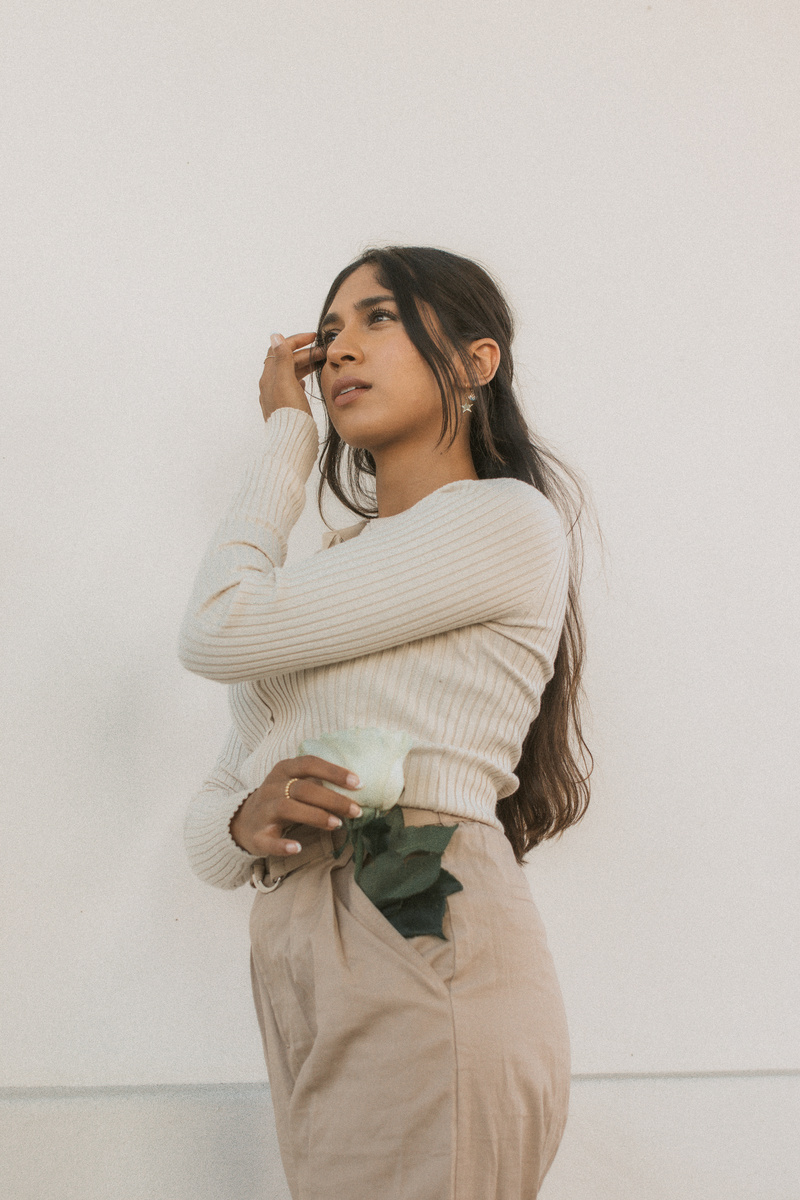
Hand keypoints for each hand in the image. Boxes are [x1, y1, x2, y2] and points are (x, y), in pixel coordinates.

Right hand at [229, 755, 362, 856]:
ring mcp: (263, 811)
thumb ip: (319, 784)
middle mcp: (272, 787)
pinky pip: (269, 840)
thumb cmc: (280, 799)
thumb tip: (358, 789)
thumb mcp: (294, 784)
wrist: (243, 821)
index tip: (358, 783)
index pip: (309, 764)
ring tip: (337, 824)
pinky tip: (297, 847)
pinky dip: (282, 844)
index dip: (334, 772)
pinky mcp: (257, 836)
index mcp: (283, 770)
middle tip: (356, 810)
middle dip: (332, 799)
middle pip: (302, 788)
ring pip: (287, 808)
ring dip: (315, 816)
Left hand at [259, 331, 326, 422]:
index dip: (296, 340)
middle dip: (304, 352)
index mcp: (269, 377)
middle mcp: (271, 385)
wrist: (290, 442)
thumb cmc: (290, 413)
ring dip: (304, 364)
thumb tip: (275, 336)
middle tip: (323, 352)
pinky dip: (300, 378)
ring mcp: (278, 396)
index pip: (280, 349)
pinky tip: (306, 381)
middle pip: (286, 360)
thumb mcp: (286, 382)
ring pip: (291, 373)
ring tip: (320, 363)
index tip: (313, 337)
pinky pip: (292, 386)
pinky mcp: (285, 407)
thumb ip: (282, 359)